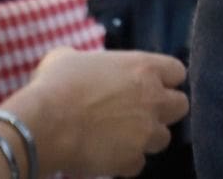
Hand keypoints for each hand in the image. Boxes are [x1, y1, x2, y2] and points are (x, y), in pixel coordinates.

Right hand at [2, 47, 187, 176]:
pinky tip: (105, 157)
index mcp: (144, 68)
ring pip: (163, 138)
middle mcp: (153, 98)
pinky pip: (137, 164)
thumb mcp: (67, 58)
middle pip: (180, 106)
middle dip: (163, 111)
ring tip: (120, 138)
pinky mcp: (131, 158)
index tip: (148, 86)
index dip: (164, 80)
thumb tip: (75, 62)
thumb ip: (86, 60)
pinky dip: (124, 163)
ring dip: (145, 139)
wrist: (42, 125)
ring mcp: (146, 130)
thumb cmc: (54, 86)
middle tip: (140, 114)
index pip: (177, 72)